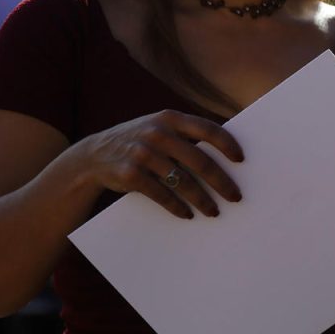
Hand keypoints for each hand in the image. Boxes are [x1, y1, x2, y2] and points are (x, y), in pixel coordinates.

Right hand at [78, 110, 243, 218]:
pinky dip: (177, 207)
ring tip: (214, 211)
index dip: (227, 144)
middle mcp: (157, 133)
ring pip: (183, 181)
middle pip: (200, 160)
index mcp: (169, 118)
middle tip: (236, 197)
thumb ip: (185, 134)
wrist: (93, 156)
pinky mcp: (130, 174)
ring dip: (202, 200)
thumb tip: (228, 156)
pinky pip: (161, 194)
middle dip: (221, 181)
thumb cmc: (140, 143)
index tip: (242, 160)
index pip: (207, 129)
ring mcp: (142, 153)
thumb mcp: (158, 128)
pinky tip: (187, 215)